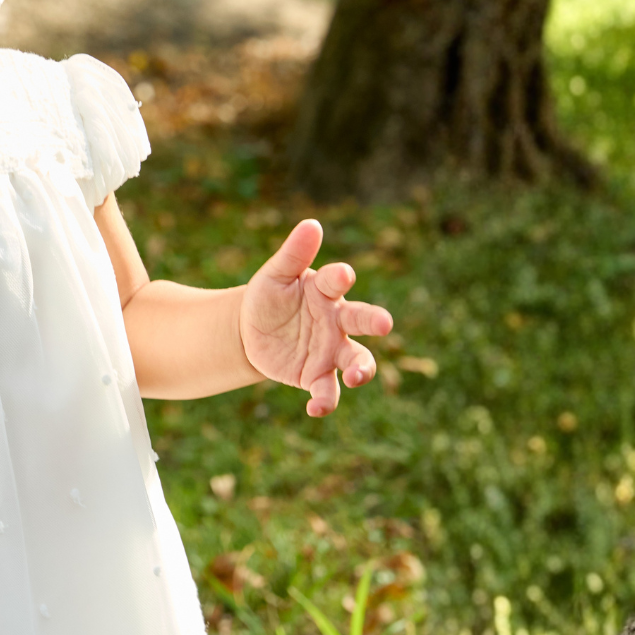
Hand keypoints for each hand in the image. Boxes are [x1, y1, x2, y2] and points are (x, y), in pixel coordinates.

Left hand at [239, 220, 393, 417]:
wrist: (250, 332)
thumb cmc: (268, 297)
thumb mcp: (274, 275)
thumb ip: (293, 254)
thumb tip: (312, 224)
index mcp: (326, 291)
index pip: (338, 281)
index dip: (341, 277)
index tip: (342, 275)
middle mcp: (337, 322)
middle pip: (363, 321)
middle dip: (375, 321)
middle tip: (384, 324)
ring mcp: (330, 350)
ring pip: (356, 361)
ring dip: (362, 369)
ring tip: (356, 377)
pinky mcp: (316, 375)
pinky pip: (327, 391)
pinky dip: (325, 402)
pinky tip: (314, 410)